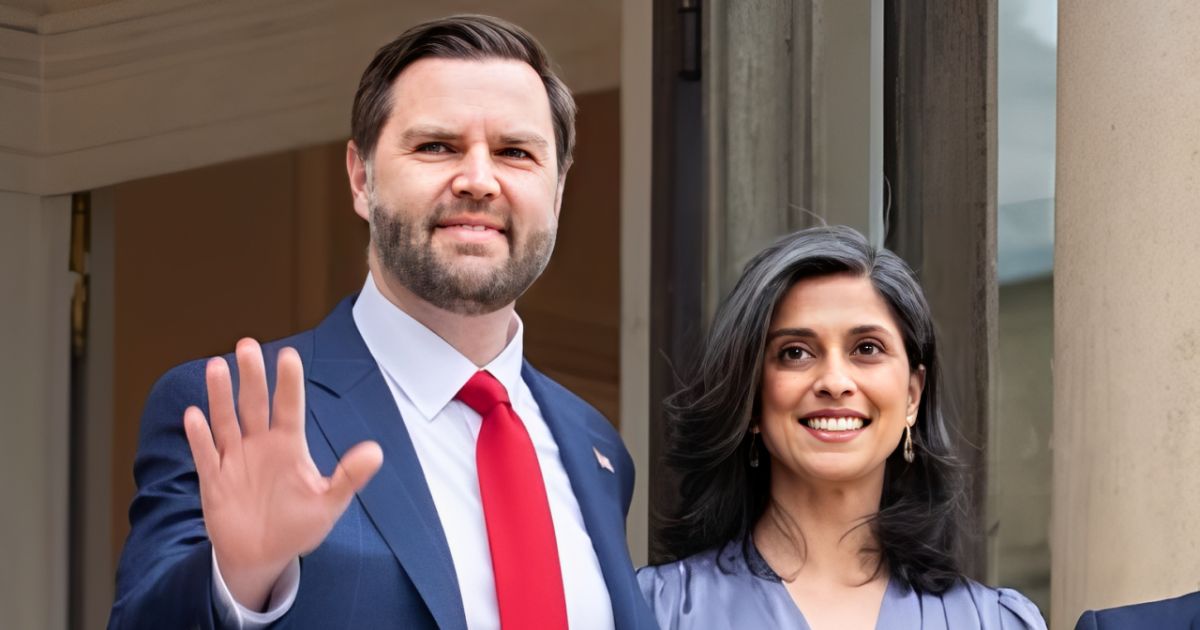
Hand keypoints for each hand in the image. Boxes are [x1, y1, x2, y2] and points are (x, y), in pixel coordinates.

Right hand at [183, 338, 383, 610]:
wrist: (263, 556)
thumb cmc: (298, 525)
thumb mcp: (329, 503)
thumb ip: (349, 477)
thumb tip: (376, 451)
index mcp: (289, 445)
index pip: (289, 406)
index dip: (289, 382)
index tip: (289, 355)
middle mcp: (260, 444)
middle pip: (254, 404)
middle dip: (252, 376)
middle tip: (247, 346)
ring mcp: (234, 459)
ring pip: (226, 421)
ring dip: (220, 396)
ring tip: (217, 367)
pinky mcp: (214, 480)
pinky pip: (205, 454)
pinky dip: (199, 437)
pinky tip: (194, 415)